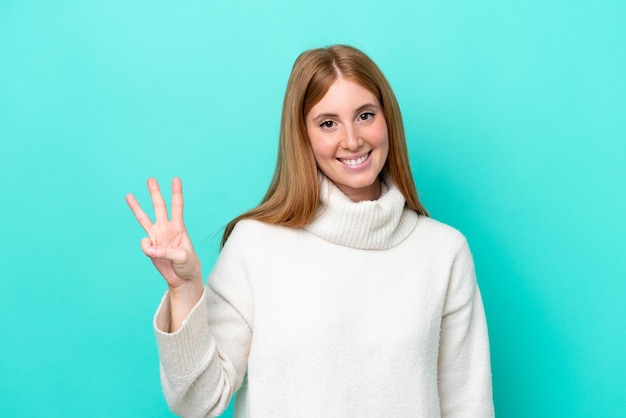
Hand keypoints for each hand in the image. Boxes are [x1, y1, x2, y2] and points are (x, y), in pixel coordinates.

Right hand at [126, 178, 202, 301]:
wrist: (182, 279)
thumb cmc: (188, 265)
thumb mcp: (182, 257)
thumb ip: (166, 252)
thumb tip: (148, 248)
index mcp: (179, 228)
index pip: (177, 207)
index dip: (176, 193)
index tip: (175, 179)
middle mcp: (167, 229)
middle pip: (159, 207)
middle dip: (155, 193)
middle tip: (150, 179)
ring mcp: (157, 236)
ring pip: (144, 218)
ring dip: (137, 207)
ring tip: (129, 195)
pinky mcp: (150, 246)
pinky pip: (144, 244)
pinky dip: (147, 249)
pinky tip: (154, 254)